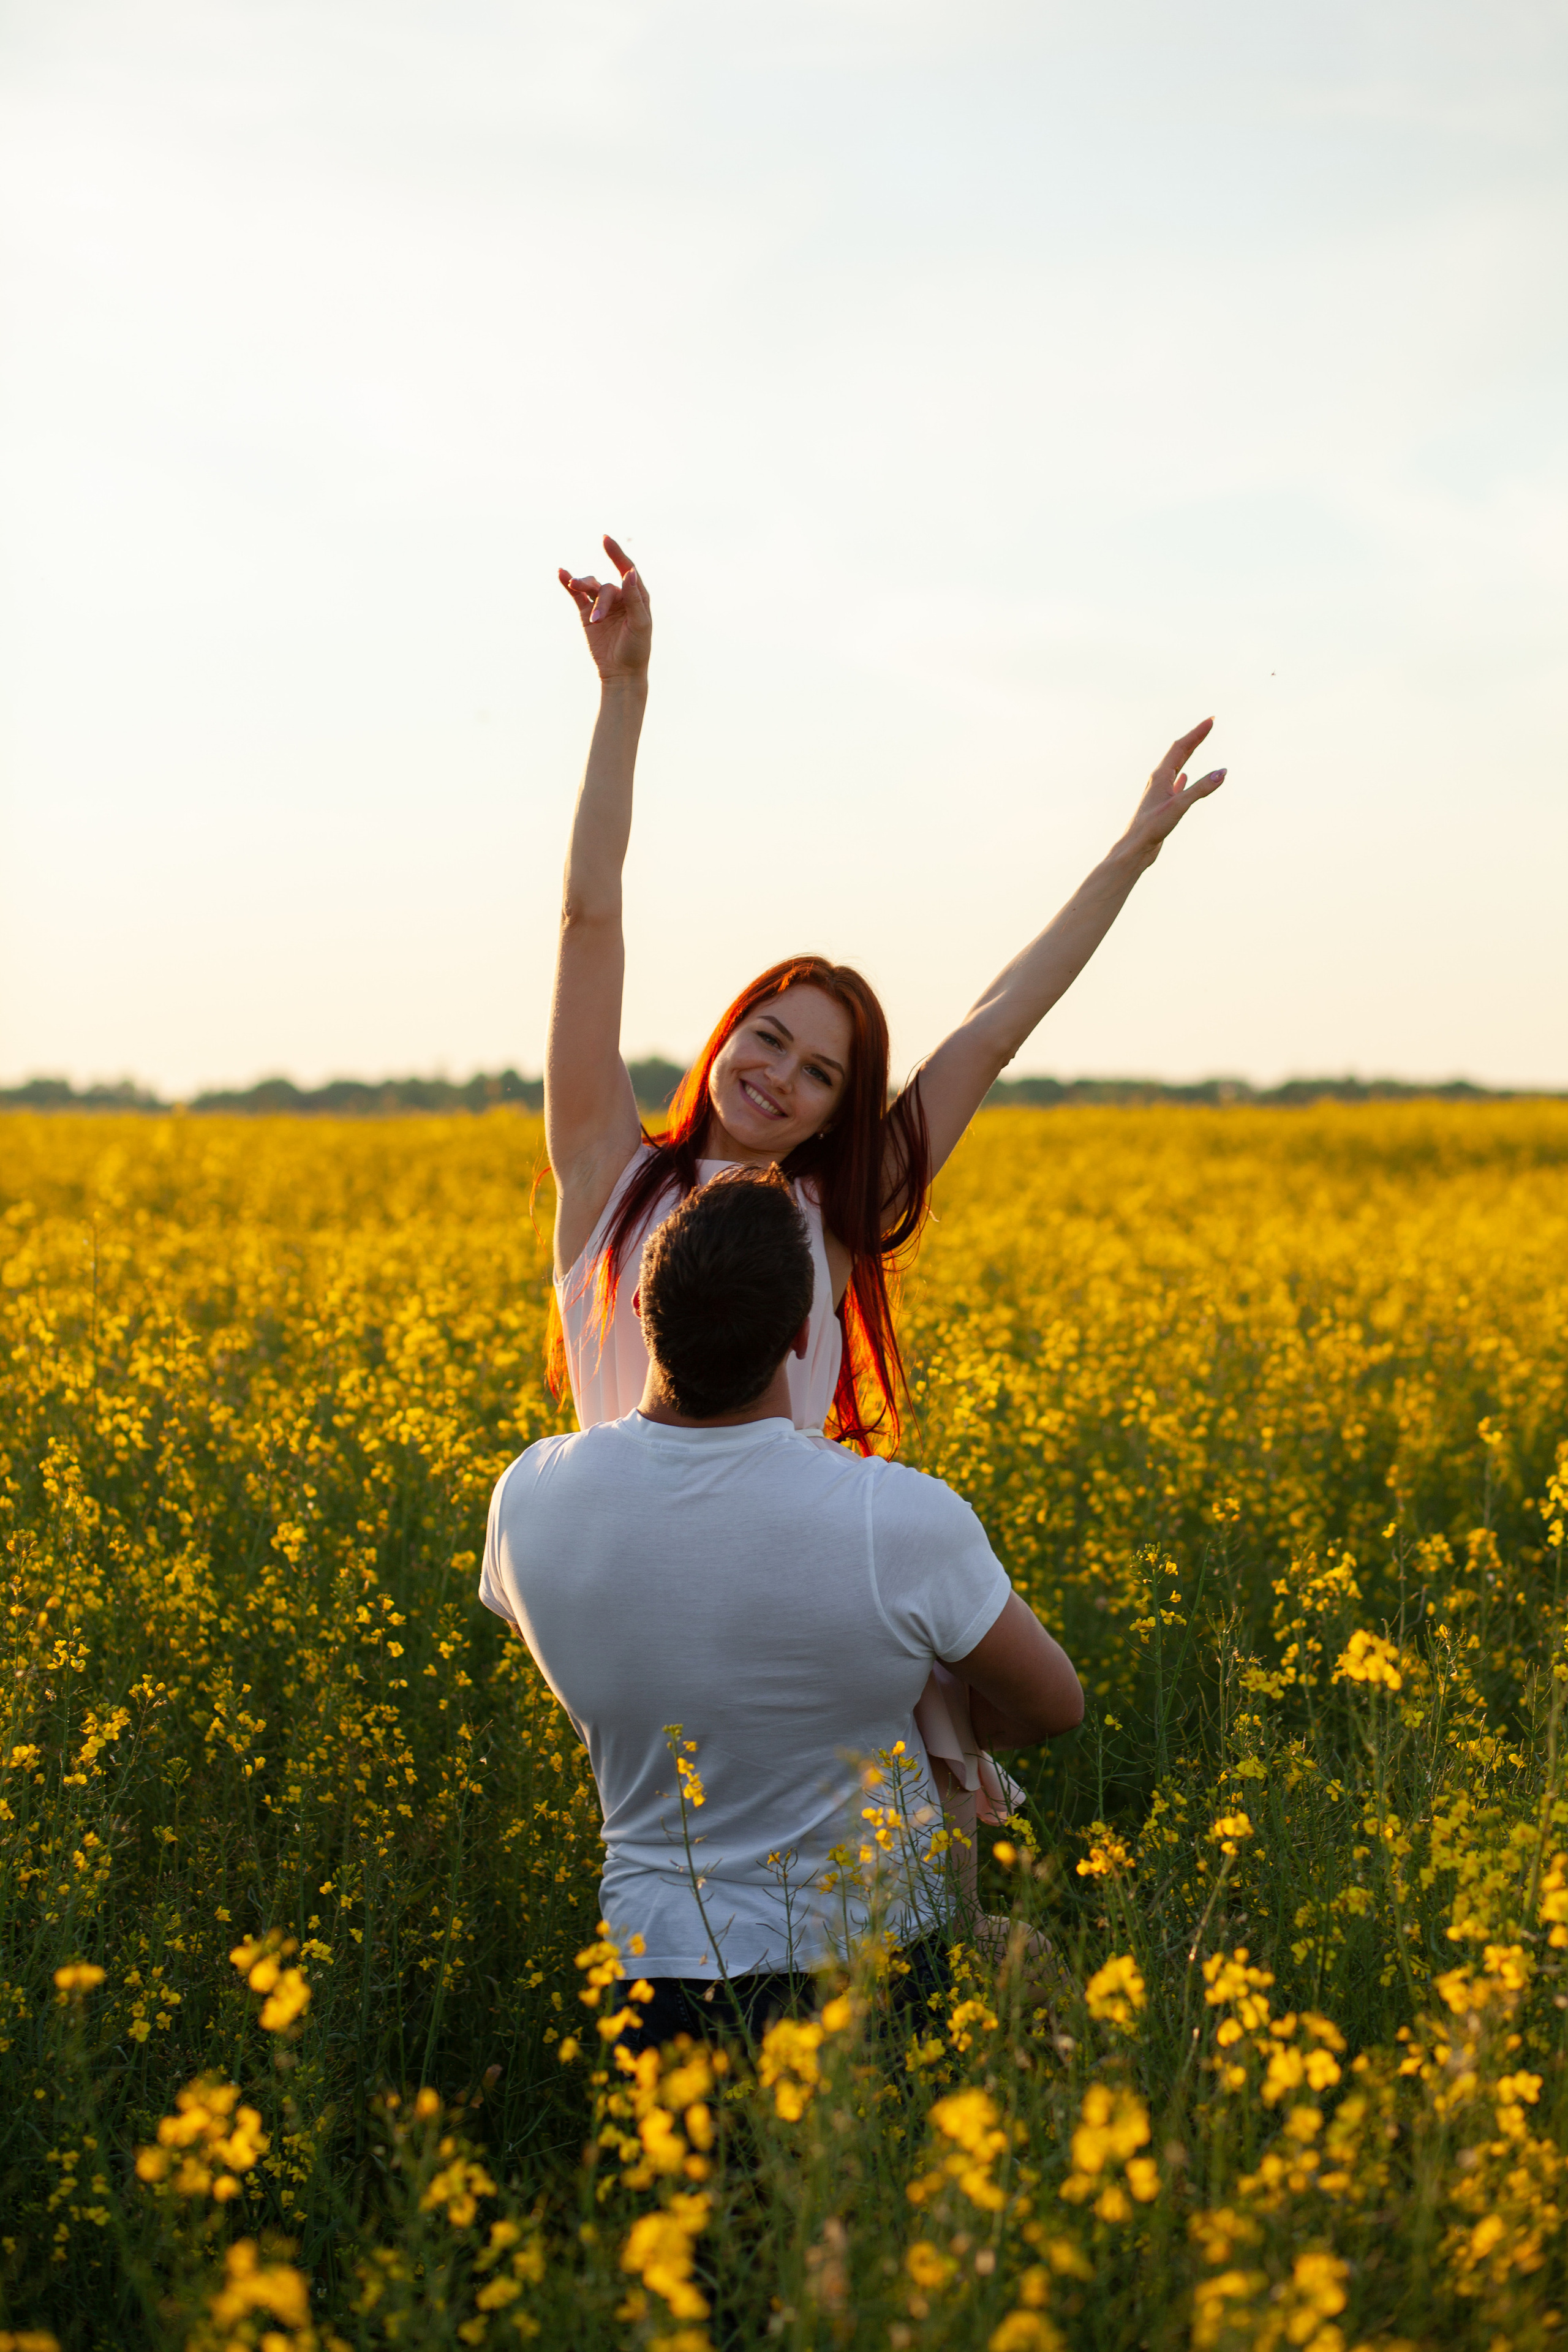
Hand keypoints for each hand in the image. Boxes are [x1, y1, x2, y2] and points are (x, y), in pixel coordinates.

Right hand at [558, 534, 651, 682]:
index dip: (616, 554)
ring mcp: (602, 604)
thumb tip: (629, 572)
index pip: (626, 570)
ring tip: (574, 589)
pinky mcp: (587, 614)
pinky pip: (577, 595)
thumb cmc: (636, 649)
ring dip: (582, 589)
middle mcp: (619, 597)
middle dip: (599, 601)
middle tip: (596, 620)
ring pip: (590, 587)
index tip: (605, 539)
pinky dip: (569, 584)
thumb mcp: (639, 624)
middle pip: (605, 586)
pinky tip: (562, 574)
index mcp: (636, 597)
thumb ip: (634, 598)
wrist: (621, 673)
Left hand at [1122, 718, 1225, 866]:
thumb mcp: (1179, 806)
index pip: (1181, 747)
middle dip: (1194, 738)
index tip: (1211, 721)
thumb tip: (1222, 772)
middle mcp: (1158, 780)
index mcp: (1160, 776)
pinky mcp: (1162, 804)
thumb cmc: (1151, 827)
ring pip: (1176, 766)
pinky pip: (1174, 784)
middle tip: (1209, 725)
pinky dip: (1183, 777)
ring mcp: (1160, 792)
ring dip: (1189, 754)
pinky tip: (1185, 776)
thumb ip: (1201, 789)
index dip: (1197, 733)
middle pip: (1179, 753)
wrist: (1135, 849)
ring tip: (1198, 743)